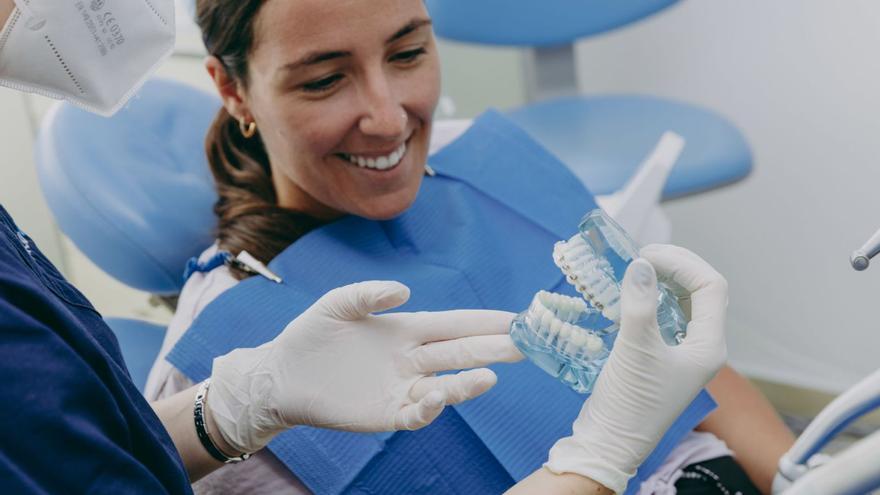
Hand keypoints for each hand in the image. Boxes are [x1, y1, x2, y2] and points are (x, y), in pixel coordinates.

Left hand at [207, 281, 522, 453]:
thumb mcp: (338, 303)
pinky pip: (415, 413)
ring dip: (468, 382)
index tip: (515, 318)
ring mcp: (401, 387)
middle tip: (525, 345)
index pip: (454, 324)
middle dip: (492, 348)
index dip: (484, 321)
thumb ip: (369, 293)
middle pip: (460, 352)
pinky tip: (438, 395)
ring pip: (446, 385)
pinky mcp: (385, 413)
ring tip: (490, 375)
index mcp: (405, 329)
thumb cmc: (311, 335)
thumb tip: (404, 291)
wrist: (281, 375)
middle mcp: (411, 359)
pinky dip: (431, 406)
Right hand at [545, 245, 727, 492]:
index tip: (646, 256)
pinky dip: (648, 299)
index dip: (682, 264)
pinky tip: (626, 296)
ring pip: (681, 302)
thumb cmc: (631, 402)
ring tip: (634, 270)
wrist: (610, 441)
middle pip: (699, 291)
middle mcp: (701, 347)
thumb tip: (641, 264)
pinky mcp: (660, 356)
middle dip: (673, 267)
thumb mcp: (636, 349)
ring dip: (660, 281)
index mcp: (709, 346)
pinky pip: (662, 316)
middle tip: (640, 257)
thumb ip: (640, 303)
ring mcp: (681, 352)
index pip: (710, 287)